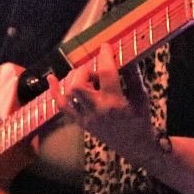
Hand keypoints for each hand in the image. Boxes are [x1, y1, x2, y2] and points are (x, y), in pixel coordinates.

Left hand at [46, 43, 156, 161]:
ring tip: (88, 77)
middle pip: (79, 84)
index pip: (106, 73)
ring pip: (69, 93)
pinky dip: (56, 92)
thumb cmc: (141, 119)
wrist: (135, 147)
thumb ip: (133, 75)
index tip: (105, 46)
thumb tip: (125, 54)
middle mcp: (98, 110)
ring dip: (75, 78)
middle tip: (96, 70)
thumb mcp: (142, 96)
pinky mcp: (81, 123)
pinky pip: (63, 107)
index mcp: (115, 102)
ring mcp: (87, 118)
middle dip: (85, 70)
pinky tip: (51, 79)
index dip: (105, 56)